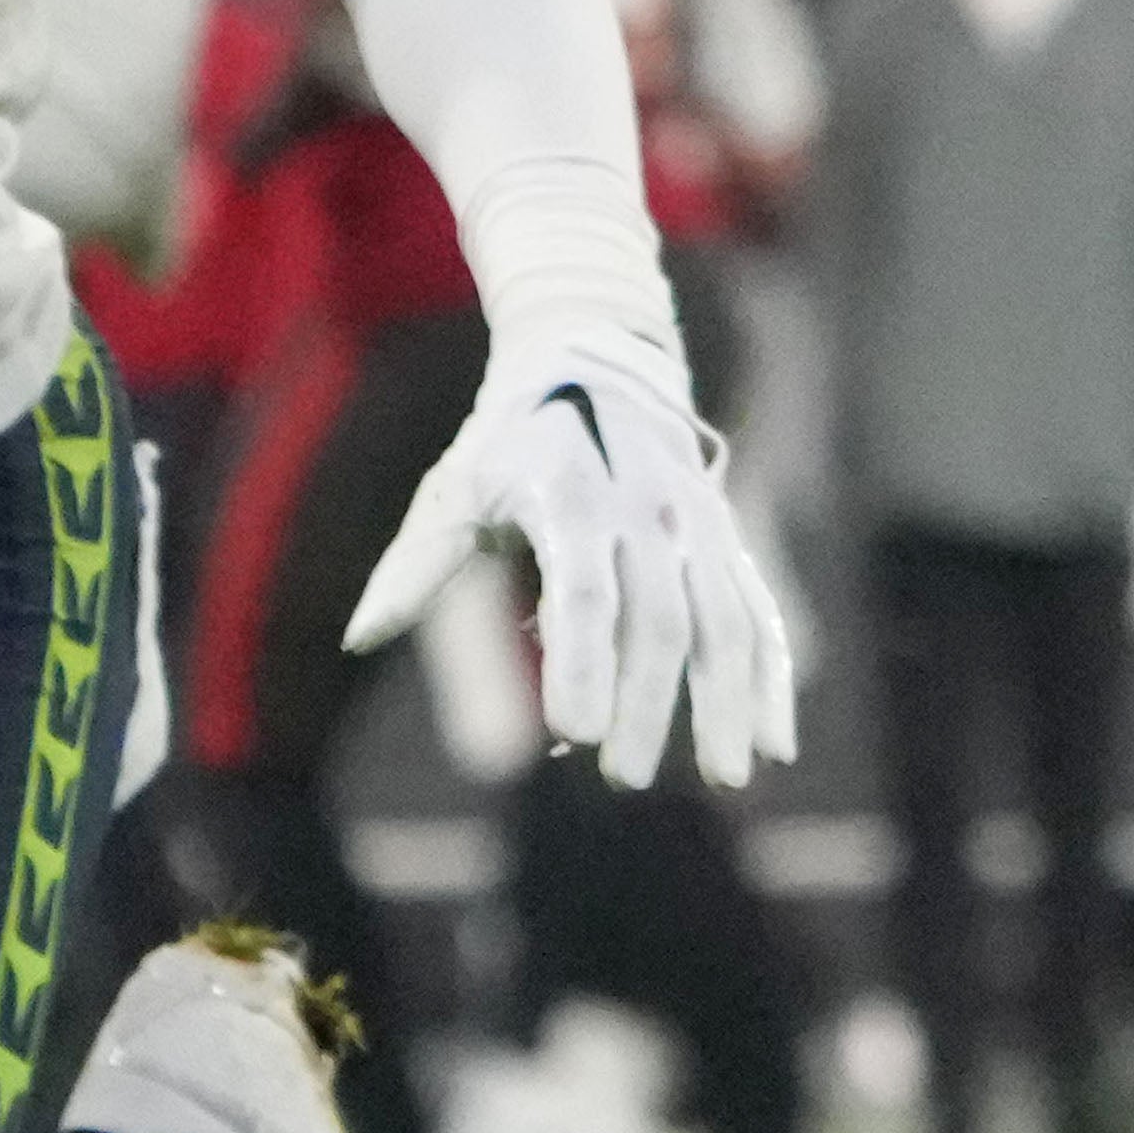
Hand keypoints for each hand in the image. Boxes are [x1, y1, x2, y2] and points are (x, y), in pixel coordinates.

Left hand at [338, 333, 795, 793]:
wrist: (596, 356)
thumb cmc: (509, 442)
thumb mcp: (453, 487)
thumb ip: (416, 566)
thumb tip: (359, 637)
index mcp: (570, 493)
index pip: (582, 590)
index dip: (582, 662)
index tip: (574, 735)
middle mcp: (645, 506)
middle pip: (659, 617)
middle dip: (648, 702)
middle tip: (622, 777)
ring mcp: (696, 520)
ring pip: (726, 617)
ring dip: (728, 700)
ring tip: (723, 776)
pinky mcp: (726, 536)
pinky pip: (760, 609)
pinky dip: (772, 676)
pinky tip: (774, 743)